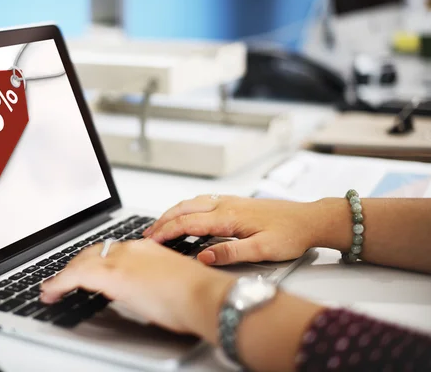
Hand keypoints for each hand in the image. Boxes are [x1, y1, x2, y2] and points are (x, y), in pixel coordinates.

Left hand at [40, 239, 234, 343]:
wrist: (204, 295)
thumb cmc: (196, 295)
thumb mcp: (169, 281)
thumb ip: (150, 281)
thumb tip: (140, 292)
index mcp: (145, 248)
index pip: (110, 250)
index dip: (93, 261)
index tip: (85, 270)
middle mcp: (131, 248)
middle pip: (92, 252)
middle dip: (75, 266)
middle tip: (62, 279)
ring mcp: (121, 259)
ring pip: (81, 262)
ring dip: (64, 275)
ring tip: (52, 288)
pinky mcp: (113, 275)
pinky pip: (75, 275)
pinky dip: (59, 283)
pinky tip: (52, 292)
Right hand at [143, 195, 323, 265]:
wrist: (310, 219)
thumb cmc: (290, 234)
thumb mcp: (262, 251)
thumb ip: (230, 253)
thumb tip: (203, 256)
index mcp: (229, 217)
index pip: (189, 223)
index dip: (167, 231)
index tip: (151, 240)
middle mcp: (227, 205)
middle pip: (185, 208)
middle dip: (163, 220)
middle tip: (148, 233)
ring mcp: (231, 201)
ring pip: (193, 202)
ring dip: (173, 212)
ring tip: (160, 224)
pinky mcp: (236, 202)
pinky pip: (203, 201)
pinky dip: (186, 208)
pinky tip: (186, 214)